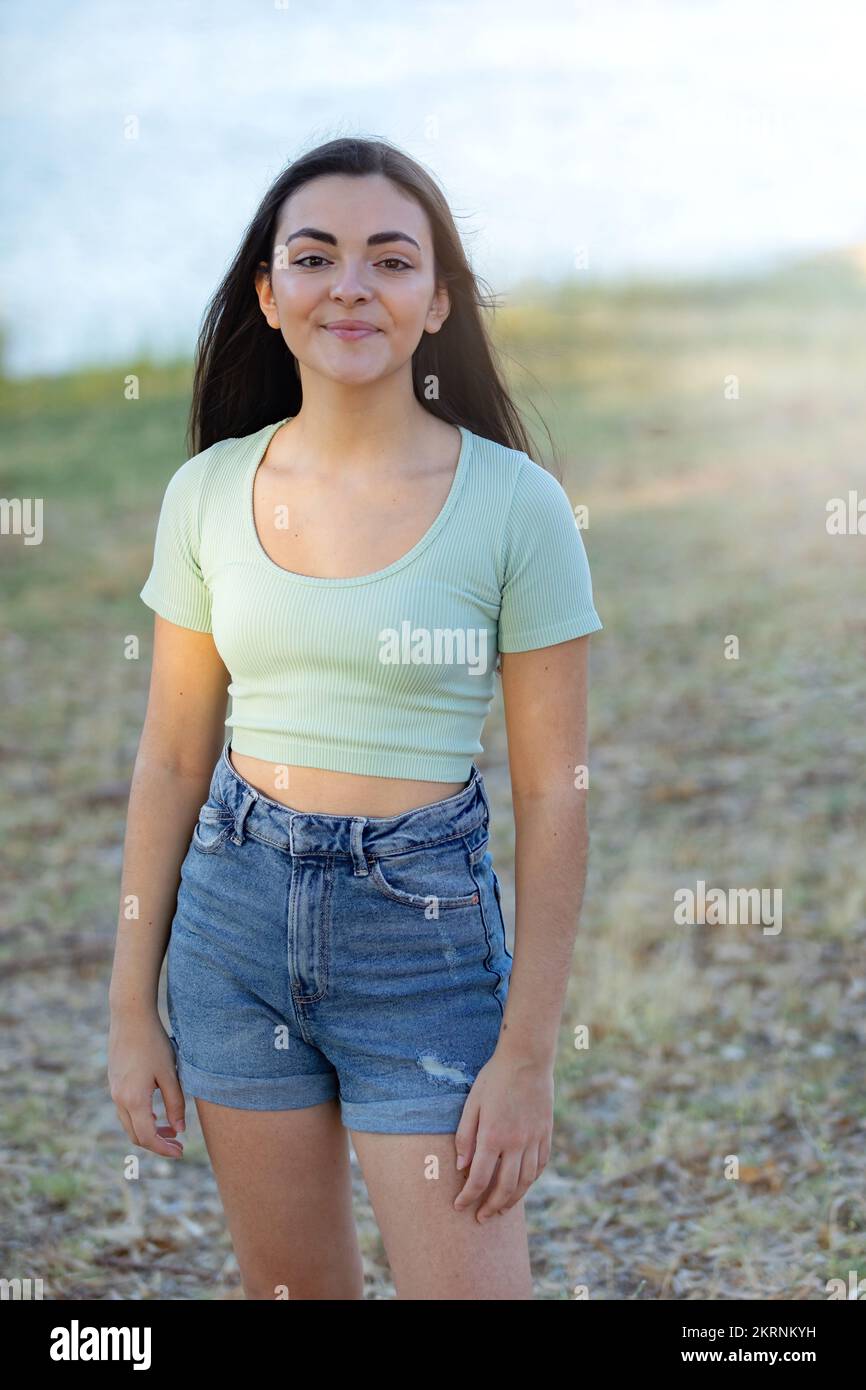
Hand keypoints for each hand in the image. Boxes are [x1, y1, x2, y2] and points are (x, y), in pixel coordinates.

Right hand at [108, 1011, 185, 1158]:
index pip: (147, 1137)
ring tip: (172, 1129)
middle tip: (179, 1143)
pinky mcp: (114, 1083)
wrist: (130, 1017)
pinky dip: (141, 1118)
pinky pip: (125, 1110)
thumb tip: (180, 1129)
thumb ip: (175, 1103)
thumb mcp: (170, 1074)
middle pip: (136, 1135)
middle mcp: (119, 1099)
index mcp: (134, 1100)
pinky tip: (157, 1113)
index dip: (164, 1149)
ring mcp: (114, 1091)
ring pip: (129, 1124)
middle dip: (157, 1143)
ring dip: (149, 1130)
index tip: (181, 1152)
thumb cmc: (153, 1043)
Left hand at [453, 1048, 552, 1219]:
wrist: (527, 1059)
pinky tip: (521, 1186)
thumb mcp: (472, 1103)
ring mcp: (533, 1140)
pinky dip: (530, 1181)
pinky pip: (540, 1166)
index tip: (459, 1206)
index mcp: (492, 1136)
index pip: (479, 1179)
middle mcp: (515, 1143)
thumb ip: (465, 1137)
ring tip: (501, 1209)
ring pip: (525, 1181)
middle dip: (491, 1207)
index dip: (468, 1197)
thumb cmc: (494, 1078)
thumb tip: (461, 1168)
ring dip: (512, 1200)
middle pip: (504, 1188)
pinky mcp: (546, 1134)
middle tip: (481, 1218)